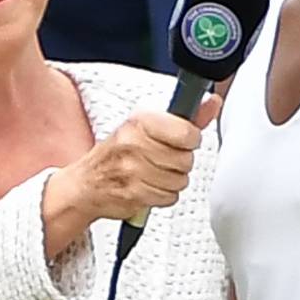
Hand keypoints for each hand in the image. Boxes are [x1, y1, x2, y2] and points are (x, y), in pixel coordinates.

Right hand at [44, 98, 220, 233]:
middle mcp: (134, 143)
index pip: (186, 132)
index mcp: (140, 121)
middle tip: (163, 161)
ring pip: (179, 181)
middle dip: (179, 164)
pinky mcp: (133, 194)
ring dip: (172, 182)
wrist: (86, 185)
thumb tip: (213, 101)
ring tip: (155, 175)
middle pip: (185, 160)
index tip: (182, 141)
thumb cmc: (119, 154)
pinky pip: (168, 198)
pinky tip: (149, 188)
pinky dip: (162, 196)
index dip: (190, 140)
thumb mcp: (148, 127)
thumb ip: (185, 117)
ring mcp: (132, 170)